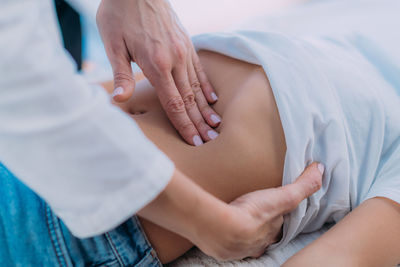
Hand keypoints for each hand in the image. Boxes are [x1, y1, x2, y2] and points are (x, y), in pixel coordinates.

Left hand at [97, 0, 220, 145]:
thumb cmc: (120, 14)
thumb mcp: (113, 44)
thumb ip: (121, 74)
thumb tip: (121, 100)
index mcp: (156, 64)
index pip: (174, 103)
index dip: (184, 125)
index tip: (195, 141)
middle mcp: (175, 60)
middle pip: (189, 99)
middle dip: (199, 123)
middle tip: (210, 140)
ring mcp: (184, 51)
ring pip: (197, 87)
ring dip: (206, 108)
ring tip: (216, 125)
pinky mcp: (187, 44)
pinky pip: (200, 69)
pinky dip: (206, 86)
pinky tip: (213, 99)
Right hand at [195, 162, 324, 260]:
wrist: (222, 228)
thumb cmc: (253, 213)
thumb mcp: (283, 197)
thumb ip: (302, 185)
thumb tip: (321, 169)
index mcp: (271, 234)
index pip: (277, 226)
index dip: (277, 217)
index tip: (274, 208)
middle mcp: (256, 245)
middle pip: (260, 234)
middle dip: (259, 226)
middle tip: (253, 213)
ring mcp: (237, 249)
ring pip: (242, 240)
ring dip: (241, 230)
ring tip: (235, 218)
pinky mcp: (219, 248)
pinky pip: (224, 242)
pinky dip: (223, 234)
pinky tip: (219, 226)